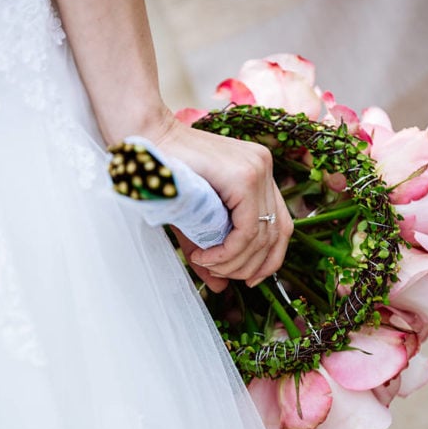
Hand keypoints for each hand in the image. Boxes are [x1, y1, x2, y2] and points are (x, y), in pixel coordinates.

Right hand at [151, 114, 292, 292]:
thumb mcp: (195, 219)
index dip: (269, 260)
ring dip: (234, 262)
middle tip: (220, 275)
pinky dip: (229, 252)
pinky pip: (248, 229)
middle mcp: (265, 168)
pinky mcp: (245, 176)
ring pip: (262, 235)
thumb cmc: (166, 174)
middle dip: (250, 266)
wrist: (146, 140)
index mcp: (259, 173)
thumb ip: (212, 250)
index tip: (247, 279)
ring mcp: (258, 169)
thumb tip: (221, 288)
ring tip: (206, 264)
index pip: (281, 226)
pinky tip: (206, 256)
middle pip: (276, 234)